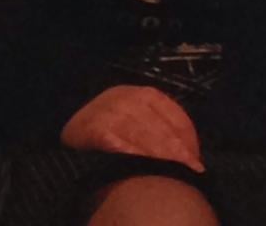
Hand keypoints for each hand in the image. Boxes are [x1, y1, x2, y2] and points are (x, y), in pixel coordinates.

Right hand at [60, 85, 205, 172]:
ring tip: (170, 171)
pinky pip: (113, 140)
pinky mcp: (91, 126)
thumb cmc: (111, 131)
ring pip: (139, 132)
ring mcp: (108, 109)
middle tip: (188, 169)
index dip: (185, 134)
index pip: (170, 110)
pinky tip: (138, 164)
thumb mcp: (137, 122)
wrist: (70, 133)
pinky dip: (127, 151)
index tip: (195, 157)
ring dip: (156, 153)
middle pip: (157, 123)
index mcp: (141, 94)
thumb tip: (188, 152)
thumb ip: (159, 131)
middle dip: (174, 148)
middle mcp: (126, 96)